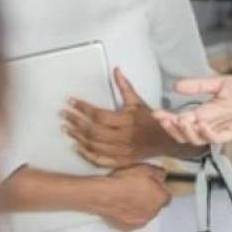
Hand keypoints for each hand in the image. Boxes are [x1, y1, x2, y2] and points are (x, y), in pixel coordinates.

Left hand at [62, 68, 180, 166]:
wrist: (166, 140)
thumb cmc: (151, 120)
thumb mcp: (138, 102)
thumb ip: (125, 87)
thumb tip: (115, 70)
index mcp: (127, 121)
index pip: (99, 115)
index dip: (83, 108)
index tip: (72, 102)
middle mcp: (124, 137)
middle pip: (93, 131)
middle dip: (76, 122)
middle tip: (65, 114)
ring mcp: (123, 151)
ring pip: (94, 146)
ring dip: (78, 137)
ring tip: (67, 128)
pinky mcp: (122, 161)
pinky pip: (100, 160)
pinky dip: (86, 155)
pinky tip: (76, 147)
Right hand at [82, 163, 169, 230]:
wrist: (105, 195)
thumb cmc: (125, 181)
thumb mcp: (145, 168)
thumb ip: (159, 173)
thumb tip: (163, 176)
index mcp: (160, 198)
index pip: (167, 197)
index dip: (159, 191)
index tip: (152, 187)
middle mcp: (154, 213)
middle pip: (155, 207)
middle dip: (149, 200)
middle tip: (138, 191)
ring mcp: (141, 222)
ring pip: (144, 215)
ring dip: (140, 209)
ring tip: (128, 199)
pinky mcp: (128, 227)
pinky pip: (131, 221)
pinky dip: (128, 215)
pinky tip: (121, 206)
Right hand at [152, 75, 231, 145]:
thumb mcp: (220, 84)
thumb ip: (199, 85)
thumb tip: (176, 85)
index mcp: (205, 113)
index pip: (181, 121)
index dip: (167, 119)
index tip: (155, 113)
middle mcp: (209, 124)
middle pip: (184, 134)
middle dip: (170, 128)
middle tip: (162, 118)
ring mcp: (220, 130)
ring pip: (196, 139)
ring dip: (185, 132)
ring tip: (179, 120)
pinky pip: (216, 138)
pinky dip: (206, 133)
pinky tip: (200, 124)